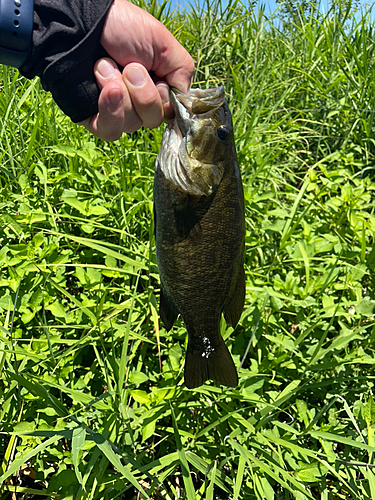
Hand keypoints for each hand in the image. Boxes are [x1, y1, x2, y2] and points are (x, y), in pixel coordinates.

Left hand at [79, 0, 193, 140]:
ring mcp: (116, 112)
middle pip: (153, 120)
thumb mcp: (163, 43)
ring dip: (122, 94)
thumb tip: (185, 101)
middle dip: (143, 93)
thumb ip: (182, 72)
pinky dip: (110, 109)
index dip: (165, 99)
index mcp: (156, 86)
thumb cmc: (121, 27)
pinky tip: (106, 88)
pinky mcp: (95, 119)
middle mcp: (137, 103)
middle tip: (130, 66)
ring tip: (107, 66)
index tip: (158, 78)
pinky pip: (111, 130)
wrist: (79, 25)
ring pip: (132, 124)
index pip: (171, 112)